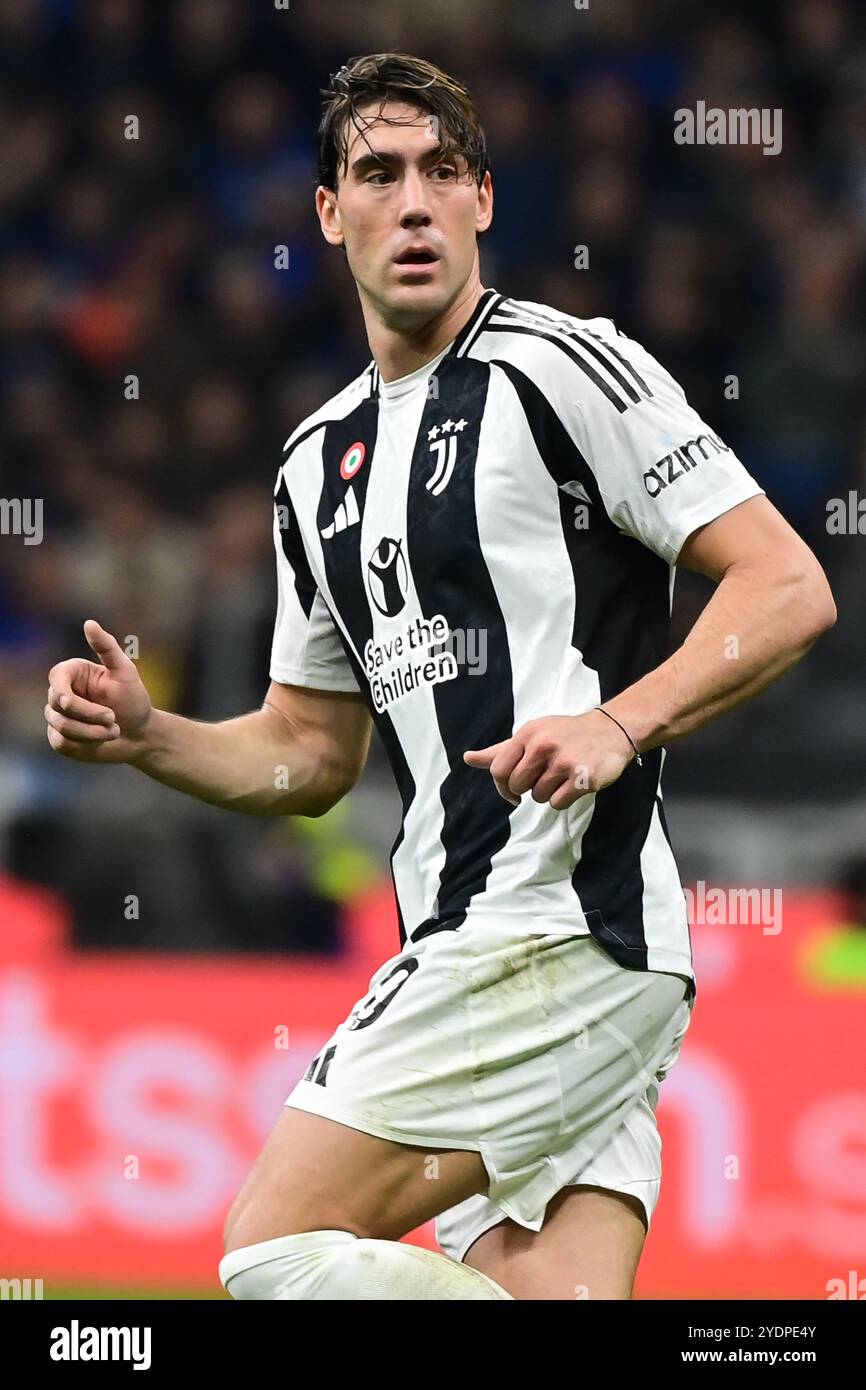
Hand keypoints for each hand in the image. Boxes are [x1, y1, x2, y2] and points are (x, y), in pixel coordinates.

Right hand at [45, 619, 152, 762]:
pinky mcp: (60, 739)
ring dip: (91, 732)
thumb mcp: (125, 672)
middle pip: (58, 706)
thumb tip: (89, 623)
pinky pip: (62, 743)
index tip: (70, 703)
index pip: (56, 678)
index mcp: (73, 674)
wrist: (140, 735)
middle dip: (88, 716)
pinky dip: (86, 744)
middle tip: (113, 718)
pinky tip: (102, 741)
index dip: (59, 691)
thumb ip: (107, 648)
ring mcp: (58, 718)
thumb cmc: (134, 700)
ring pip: (61, 727)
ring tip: (114, 730)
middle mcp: (61, 694)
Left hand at [463, 710, 636, 810]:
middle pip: (517, 786)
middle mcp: (543, 745)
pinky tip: (575, 783)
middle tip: (546, 775)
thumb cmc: (565, 735)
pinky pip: (557, 803)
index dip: (503, 786)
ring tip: (563, 775)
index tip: (513, 790)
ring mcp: (564, 761)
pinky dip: (564, 798)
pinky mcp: (582, 778)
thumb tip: (467, 758)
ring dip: (549, 792)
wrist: (611, 730)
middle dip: (528, 788)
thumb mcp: (532, 735)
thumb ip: (501, 750)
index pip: (498, 769)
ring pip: (538, 797)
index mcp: (528, 734)